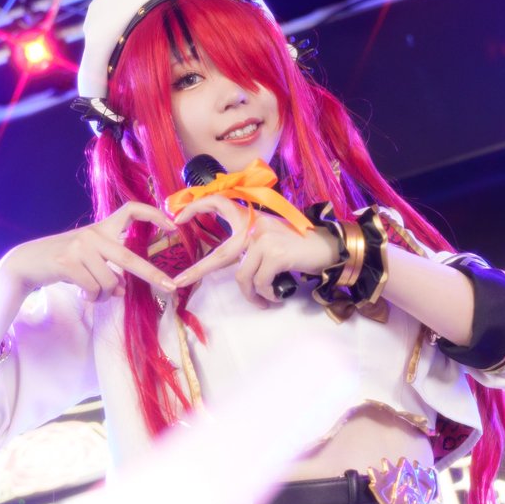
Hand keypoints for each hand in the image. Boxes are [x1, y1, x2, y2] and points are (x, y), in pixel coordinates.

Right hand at [0, 202, 178, 300]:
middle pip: (129, 259)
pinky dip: (91, 297)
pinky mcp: (68, 262)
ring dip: (103, 295)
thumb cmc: (63, 261)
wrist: (27, 263)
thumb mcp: (89, 260)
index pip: (131, 210)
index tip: (173, 225)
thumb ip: (109, 269)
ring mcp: (80, 247)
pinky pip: (93, 289)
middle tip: (170, 287)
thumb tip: (123, 289)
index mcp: (102, 228)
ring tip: (90, 292)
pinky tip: (81, 294)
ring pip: (109, 283)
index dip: (154, 214)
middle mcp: (93, 234)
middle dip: (152, 274)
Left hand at [170, 195, 337, 306]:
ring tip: (264, 300)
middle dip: (197, 271)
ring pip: (242, 278)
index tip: (176, 219)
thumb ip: (251, 241)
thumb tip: (235, 262)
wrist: (328, 247)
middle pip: (219, 256)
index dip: (195, 208)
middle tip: (178, 282)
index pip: (217, 203)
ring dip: (252, 295)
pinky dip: (266, 294)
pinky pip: (259, 283)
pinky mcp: (274, 254)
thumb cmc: (300, 246)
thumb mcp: (271, 235)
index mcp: (251, 217)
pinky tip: (276, 296)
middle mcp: (254, 225)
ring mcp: (263, 239)